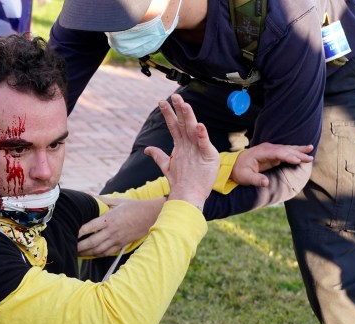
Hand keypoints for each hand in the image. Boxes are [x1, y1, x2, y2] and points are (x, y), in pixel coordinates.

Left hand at [77, 197, 164, 256]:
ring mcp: (117, 239)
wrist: (151, 216)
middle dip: (79, 246)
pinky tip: (90, 255)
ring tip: (77, 253)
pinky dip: (97, 255)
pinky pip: (107, 252)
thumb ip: (101, 199)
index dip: (78, 232)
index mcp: (109, 219)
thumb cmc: (133, 207)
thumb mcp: (117, 201)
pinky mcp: (121, 244)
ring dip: (86, 253)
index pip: (89, 227)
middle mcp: (112, 231)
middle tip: (69, 247)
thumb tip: (87, 194)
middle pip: (91, 242)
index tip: (70, 234)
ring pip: (98, 250)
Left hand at [144, 94, 218, 210]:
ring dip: (189, 117)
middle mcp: (190, 144)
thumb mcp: (167, 166)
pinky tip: (199, 127)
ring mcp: (199, 149)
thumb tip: (147, 149)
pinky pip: (204, 145)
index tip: (161, 102)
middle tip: (174, 96)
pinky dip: (202, 136)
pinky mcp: (208, 157)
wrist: (189, 196)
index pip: (174, 125)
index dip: (168, 114)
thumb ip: (158, 156)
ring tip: (185, 105)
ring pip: (193, 130)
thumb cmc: (180, 181)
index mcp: (181, 145)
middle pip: (184, 123)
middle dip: (179, 110)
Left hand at [231, 143, 313, 186]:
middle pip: (285, 149)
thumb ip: (255, 180)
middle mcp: (267, 148)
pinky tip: (304, 150)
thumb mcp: (245, 177)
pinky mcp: (273, 153)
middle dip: (298, 153)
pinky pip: (286, 151)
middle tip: (309, 158)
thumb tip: (266, 183)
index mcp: (261, 152)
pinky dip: (295, 151)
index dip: (287, 156)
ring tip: (311, 149)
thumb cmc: (239, 171)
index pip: (277, 153)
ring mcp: (271, 149)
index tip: (297, 160)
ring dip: (299, 150)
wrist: (234, 165)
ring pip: (287, 149)